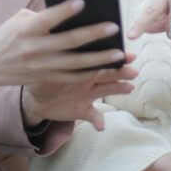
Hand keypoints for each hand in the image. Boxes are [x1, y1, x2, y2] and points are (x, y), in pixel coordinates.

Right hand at [0, 0, 132, 95]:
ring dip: (100, 59)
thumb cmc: (6, 36)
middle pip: (68, 42)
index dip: (64, 11)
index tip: (82, 2)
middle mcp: (34, 49)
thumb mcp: (19, 20)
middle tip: (114, 27)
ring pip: (76, 64)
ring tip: (119, 53)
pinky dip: (90, 73)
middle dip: (93, 35)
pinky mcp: (46, 78)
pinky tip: (106, 68)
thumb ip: (43, 15)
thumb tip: (70, 12)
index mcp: (26, 30)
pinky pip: (72, 77)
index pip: (47, 19)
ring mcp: (42, 66)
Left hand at [22, 52, 137, 130]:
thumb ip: (51, 58)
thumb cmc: (42, 75)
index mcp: (81, 65)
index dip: (113, 56)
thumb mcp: (44, 65)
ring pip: (106, 90)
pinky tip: (101, 126)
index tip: (127, 54)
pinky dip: (98, 121)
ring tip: (129, 87)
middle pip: (108, 73)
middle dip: (122, 71)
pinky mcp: (83, 110)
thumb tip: (52, 44)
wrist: (36, 97)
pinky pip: (93, 116)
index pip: (99, 58)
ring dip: (119, 89)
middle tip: (133, 71)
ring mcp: (88, 94)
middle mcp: (89, 78)